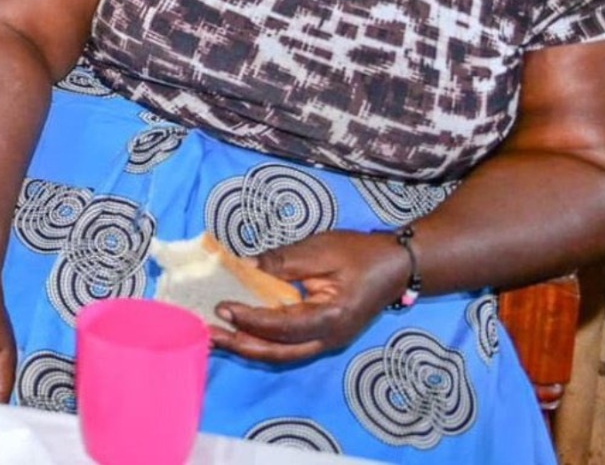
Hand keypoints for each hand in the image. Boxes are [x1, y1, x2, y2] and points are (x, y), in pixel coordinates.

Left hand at [210, 230, 409, 363]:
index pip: (282, 326)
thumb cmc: (361, 254)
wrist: (397, 266)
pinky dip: (261, 340)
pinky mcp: (322, 337)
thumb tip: (243, 267)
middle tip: (207, 333)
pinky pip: (287, 345)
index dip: (250, 318)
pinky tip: (239, 330)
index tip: (222, 307)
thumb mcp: (321, 250)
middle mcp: (328, 339)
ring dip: (247, 346)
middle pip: (277, 352)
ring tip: (216, 335)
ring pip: (281, 354)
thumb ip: (282, 262)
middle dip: (240, 345)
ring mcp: (326, 342)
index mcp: (331, 318)